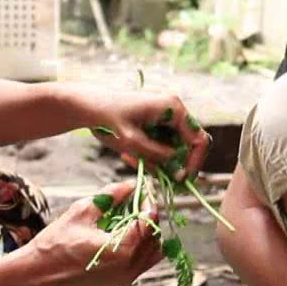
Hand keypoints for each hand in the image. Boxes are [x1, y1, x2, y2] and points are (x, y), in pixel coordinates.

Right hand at [15, 180, 162, 285]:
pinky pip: (141, 262)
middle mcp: (129, 268)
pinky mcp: (120, 282)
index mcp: (122, 250)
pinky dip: (139, 246)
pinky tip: (121, 232)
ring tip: (128, 216)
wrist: (37, 277)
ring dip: (146, 232)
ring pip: (152, 252)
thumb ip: (110, 196)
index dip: (148, 202)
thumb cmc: (55, 245)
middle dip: (148, 215)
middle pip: (154, 237)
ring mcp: (126, 278)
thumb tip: (129, 185)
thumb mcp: (81, 212)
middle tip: (136, 200)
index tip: (142, 189)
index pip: (150, 221)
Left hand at [93, 90, 211, 181]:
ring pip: (175, 146)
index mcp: (173, 108)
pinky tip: (130, 154)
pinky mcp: (156, 121)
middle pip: (189, 144)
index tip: (180, 180)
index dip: (193, 163)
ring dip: (159, 160)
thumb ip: (156, 156)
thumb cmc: (107, 119)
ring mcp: (165, 114)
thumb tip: (178, 169)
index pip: (199, 140)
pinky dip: (151, 154)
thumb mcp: (131, 142)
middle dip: (175, 163)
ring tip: (133, 160)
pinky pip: (163, 143)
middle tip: (158, 177)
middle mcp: (174, 109)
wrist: (88, 105)